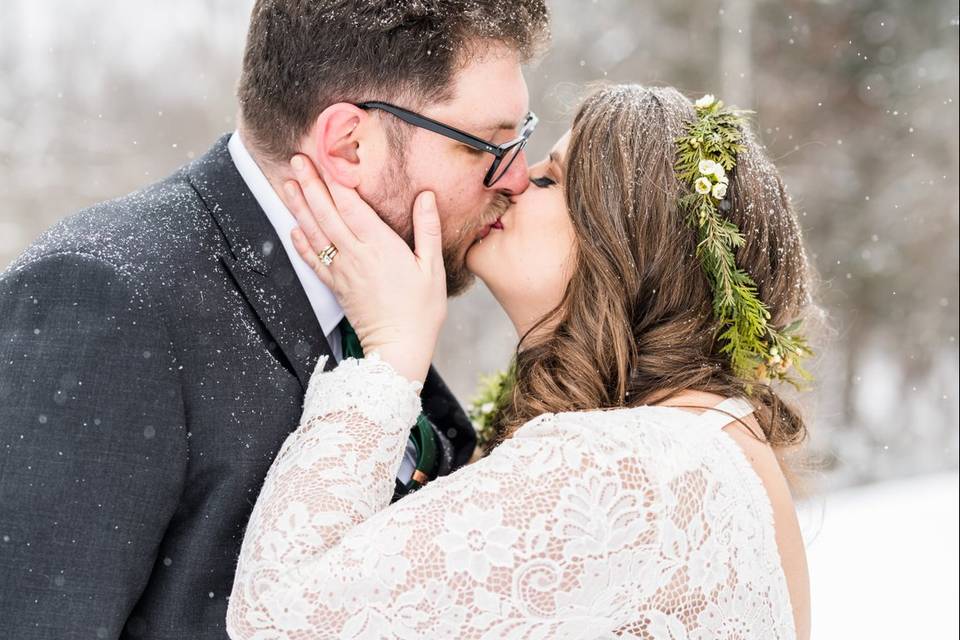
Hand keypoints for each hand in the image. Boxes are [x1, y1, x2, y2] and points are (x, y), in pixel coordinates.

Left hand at [282, 154, 446, 385]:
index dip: (337, 180)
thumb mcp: (433, 267)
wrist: (399, 347)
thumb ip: (428, 229)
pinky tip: (291, 228)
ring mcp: (342, 271)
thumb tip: (426, 196)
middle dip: (311, 184)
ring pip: (315, 233)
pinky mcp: (336, 287)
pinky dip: (300, 243)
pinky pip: (313, 261)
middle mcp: (356, 255)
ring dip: (299, 207)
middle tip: (297, 159)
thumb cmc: (422, 309)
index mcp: (381, 247)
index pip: (352, 206)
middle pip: (327, 214)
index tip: (326, 156)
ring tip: (288, 184)